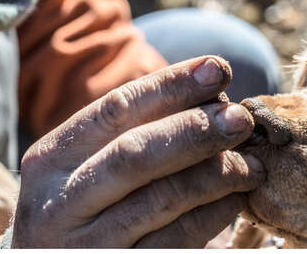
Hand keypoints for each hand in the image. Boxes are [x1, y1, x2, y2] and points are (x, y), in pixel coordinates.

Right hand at [12, 56, 264, 247]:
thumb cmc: (87, 201)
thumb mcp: (92, 161)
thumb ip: (139, 130)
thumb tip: (214, 97)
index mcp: (52, 158)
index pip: (116, 108)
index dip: (172, 85)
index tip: (217, 69)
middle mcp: (60, 203)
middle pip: (136, 153)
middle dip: (196, 129)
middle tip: (241, 118)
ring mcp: (87, 247)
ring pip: (163, 199)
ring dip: (218, 174)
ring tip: (253, 164)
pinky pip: (178, 240)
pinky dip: (215, 215)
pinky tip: (236, 198)